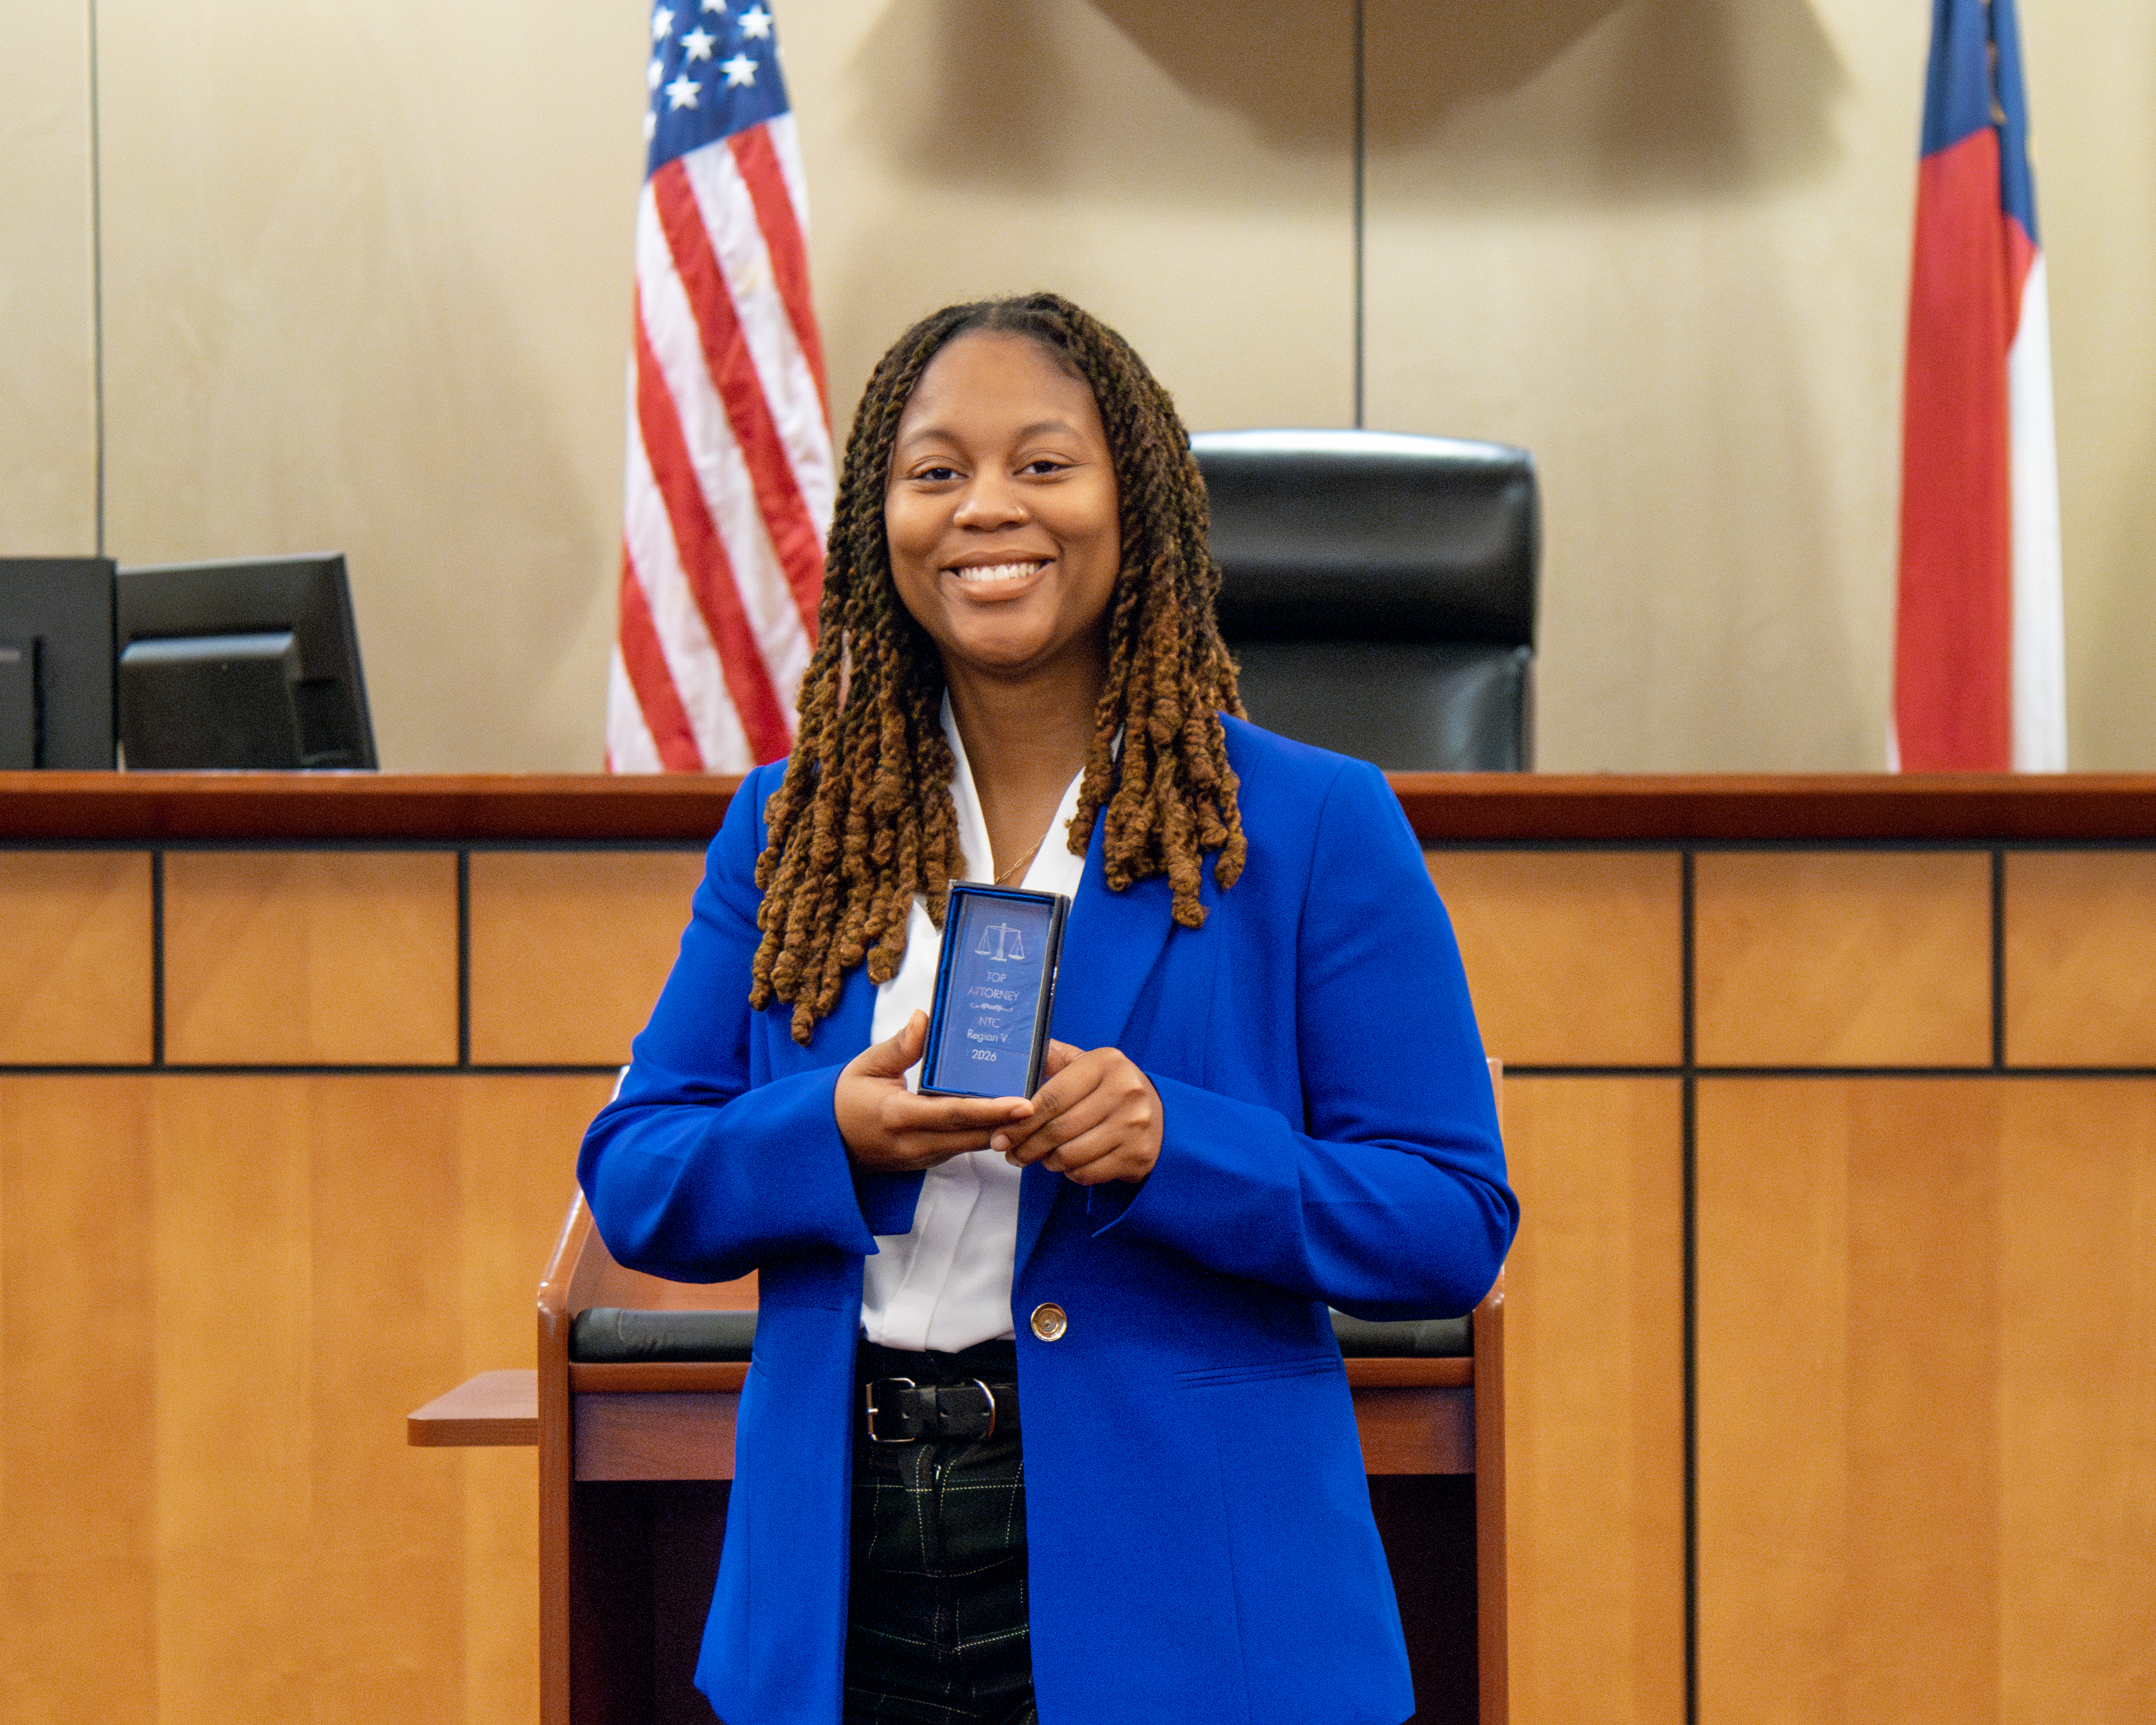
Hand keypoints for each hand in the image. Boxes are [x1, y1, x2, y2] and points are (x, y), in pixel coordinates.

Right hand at [834, 1011, 1032, 1173]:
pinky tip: (1006, 1112)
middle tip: (1047, 1100)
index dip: (992, 1110)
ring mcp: (924, 1157)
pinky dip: (985, 1131)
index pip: (953, 1114)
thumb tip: (924, 1018)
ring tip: (1036, 1102)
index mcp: (898, 1116)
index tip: (1025, 1103)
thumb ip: (899, 1046)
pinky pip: (964, 1146)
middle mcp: (915, 1144)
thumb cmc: (845, 1099)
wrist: (826, 1143)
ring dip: (1003, 1128)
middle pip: (974, 1136)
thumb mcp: (865, 1066)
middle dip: (1012, 1122)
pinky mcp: (929, 1161)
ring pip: (973, 1144)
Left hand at [990, 1041, 1160, 1185]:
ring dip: (1045, 1161)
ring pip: (1069, 1155)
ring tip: (1037, 1157)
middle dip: (1026, 1145)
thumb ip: (1052, 1058)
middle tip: (1010, 1152)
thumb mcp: (1086, 1064)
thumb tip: (1012, 1054)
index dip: (1021, 1120)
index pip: (1052, 1097)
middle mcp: (1125, 1092)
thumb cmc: (1110, 1088)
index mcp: (1106, 1063)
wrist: (1160, 1114)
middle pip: (1058, 1129)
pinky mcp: (1137, 1156)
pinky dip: (1069, 1172)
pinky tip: (1065, 1163)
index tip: (1000, 1134)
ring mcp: (1134, 1126)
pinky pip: (1086, 1173)